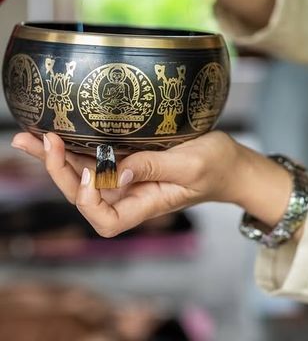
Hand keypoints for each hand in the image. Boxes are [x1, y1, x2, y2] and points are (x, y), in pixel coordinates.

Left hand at [11, 131, 292, 238]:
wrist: (232, 162)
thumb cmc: (218, 166)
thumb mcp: (191, 164)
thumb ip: (154, 167)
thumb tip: (116, 172)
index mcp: (147, 204)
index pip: (105, 220)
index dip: (88, 202)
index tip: (89, 174)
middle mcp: (132, 194)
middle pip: (84, 194)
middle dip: (57, 170)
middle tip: (37, 141)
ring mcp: (130, 177)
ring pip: (85, 174)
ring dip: (56, 157)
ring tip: (30, 137)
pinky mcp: (132, 160)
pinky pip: (98, 157)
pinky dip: (76, 146)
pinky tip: (58, 132)